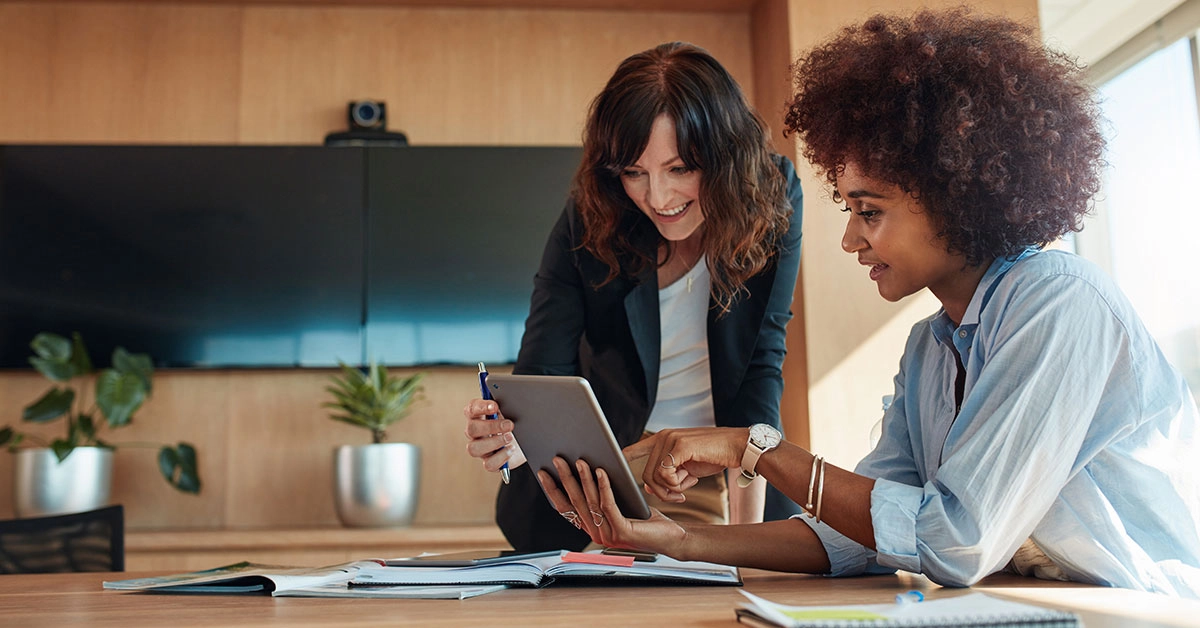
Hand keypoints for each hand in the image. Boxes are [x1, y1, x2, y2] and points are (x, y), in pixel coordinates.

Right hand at [462, 398, 526, 471]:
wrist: (527, 442)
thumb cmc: (516, 423)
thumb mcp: (512, 411)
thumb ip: (506, 404)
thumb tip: (510, 397)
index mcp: (478, 416)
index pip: (471, 409)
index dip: (481, 407)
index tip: (495, 406)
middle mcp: (475, 433)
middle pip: (471, 429)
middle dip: (491, 426)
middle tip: (509, 424)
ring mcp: (480, 449)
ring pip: (474, 449)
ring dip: (494, 442)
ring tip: (510, 438)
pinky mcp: (489, 462)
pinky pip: (488, 464)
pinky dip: (501, 457)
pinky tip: (511, 450)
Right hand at [536, 456, 684, 552]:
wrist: (671, 537)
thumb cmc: (645, 518)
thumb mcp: (620, 503)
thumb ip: (602, 494)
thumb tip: (588, 467)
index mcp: (592, 527)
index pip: (566, 508)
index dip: (553, 490)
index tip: (543, 472)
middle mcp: (596, 532)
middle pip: (575, 502)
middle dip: (565, 478)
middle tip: (557, 459)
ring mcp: (608, 534)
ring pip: (591, 501)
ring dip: (583, 478)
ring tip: (579, 460)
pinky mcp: (622, 531)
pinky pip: (608, 504)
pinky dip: (604, 486)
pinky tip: (601, 471)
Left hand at [624, 428, 746, 502]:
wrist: (737, 447)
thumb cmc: (713, 456)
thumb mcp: (687, 467)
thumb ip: (668, 474)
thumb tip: (647, 487)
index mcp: (663, 439)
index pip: (634, 449)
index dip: (622, 459)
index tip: (609, 469)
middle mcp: (663, 436)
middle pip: (646, 473)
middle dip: (659, 491)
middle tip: (677, 496)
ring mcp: (670, 439)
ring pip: (654, 476)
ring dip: (669, 490)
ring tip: (685, 489)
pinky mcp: (679, 445)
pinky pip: (666, 474)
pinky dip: (676, 484)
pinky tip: (689, 483)